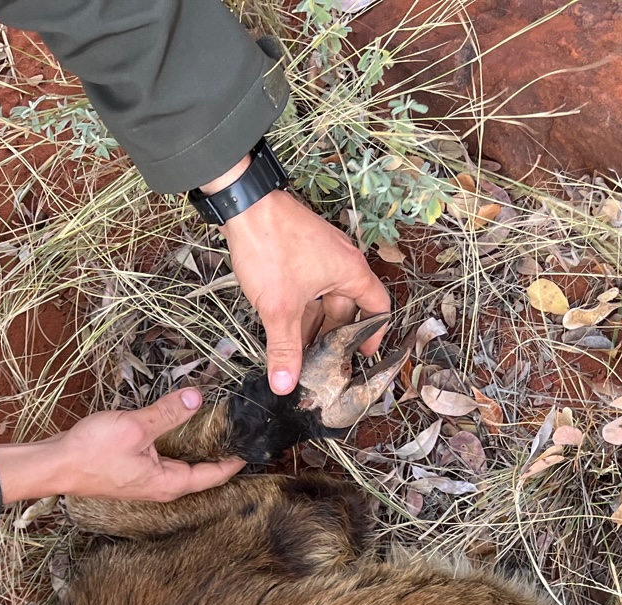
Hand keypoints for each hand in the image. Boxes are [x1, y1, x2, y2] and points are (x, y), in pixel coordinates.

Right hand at [0, 390, 245, 503]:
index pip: (211, 476)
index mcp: (168, 483)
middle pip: (198, 472)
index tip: (252, 447)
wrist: (56, 465)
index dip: (233, 462)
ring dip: (195, 447)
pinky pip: (162, 458)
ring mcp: (145, 481)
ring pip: (179, 464)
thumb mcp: (135, 428)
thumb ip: (167, 413)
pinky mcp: (132, 471)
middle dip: (217, 453)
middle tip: (236, 431)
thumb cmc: (93, 453)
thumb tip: (197, 398)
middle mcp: (160, 487)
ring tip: (212, 425)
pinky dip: (174, 444)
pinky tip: (175, 426)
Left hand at [215, 187, 391, 395]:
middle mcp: (341, 262)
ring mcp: (320, 256)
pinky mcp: (299, 252)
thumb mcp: (279, 307)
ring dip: (313, 324)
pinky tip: (284, 327)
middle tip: (321, 364)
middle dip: (333, 337)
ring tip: (299, 352)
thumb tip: (286, 384)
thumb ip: (284, 347)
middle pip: (347, 308)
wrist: (244, 204)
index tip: (363, 355)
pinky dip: (300, 308)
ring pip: (323, 299)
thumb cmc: (271, 247)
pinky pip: (308, 287)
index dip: (374, 334)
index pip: (377, 306)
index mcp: (350, 272)